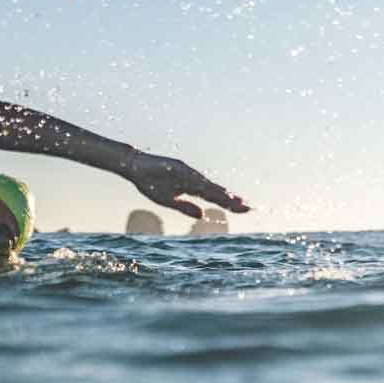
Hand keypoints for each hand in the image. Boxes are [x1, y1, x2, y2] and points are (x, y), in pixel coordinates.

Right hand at [128, 151, 249, 218]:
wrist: (135, 167)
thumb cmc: (150, 182)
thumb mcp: (169, 201)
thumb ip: (186, 207)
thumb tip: (203, 215)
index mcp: (192, 187)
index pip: (214, 197)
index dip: (229, 203)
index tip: (244, 210)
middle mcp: (193, 179)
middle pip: (215, 191)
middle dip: (231, 200)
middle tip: (248, 208)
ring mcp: (186, 172)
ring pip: (206, 185)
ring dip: (220, 193)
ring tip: (234, 201)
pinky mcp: (177, 167)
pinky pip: (191, 178)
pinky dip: (203, 184)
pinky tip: (212, 190)